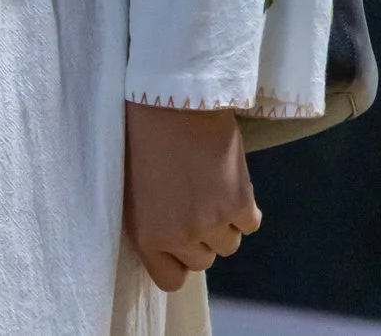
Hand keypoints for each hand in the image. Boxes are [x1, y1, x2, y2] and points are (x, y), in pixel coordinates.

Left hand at [123, 103, 260, 291]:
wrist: (170, 99)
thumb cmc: (141, 138)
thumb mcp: (131, 190)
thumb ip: (150, 225)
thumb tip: (170, 245)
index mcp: (147, 236)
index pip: (171, 280)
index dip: (176, 261)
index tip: (176, 242)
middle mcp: (181, 237)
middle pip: (203, 260)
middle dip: (199, 237)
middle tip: (190, 202)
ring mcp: (213, 222)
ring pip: (229, 244)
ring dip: (223, 222)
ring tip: (206, 187)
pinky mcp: (240, 203)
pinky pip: (250, 223)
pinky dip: (243, 206)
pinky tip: (225, 180)